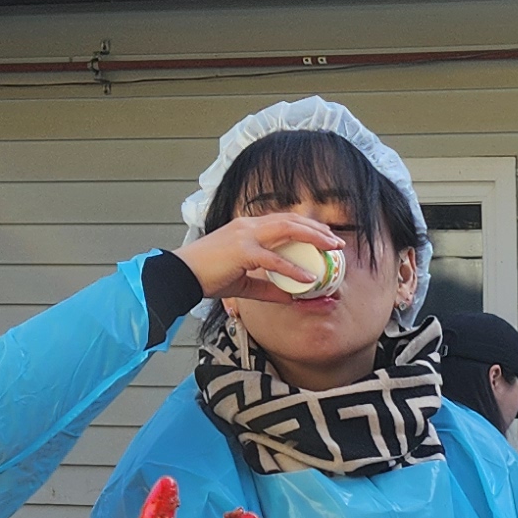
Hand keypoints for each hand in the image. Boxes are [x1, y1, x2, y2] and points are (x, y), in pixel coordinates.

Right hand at [176, 210, 349, 303]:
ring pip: (287, 230)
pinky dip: (293, 268)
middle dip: (317, 229)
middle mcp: (248, 226)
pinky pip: (273, 260)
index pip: (284, 220)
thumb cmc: (208, 276)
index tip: (325, 236)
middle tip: (337, 241)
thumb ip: (268, 288)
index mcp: (248, 228)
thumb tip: (292, 297)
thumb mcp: (243, 283)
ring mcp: (245, 236)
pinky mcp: (241, 252)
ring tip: (331, 249)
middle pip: (291, 220)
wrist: (180, 276)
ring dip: (313, 238)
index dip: (307, 226)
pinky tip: (309, 277)